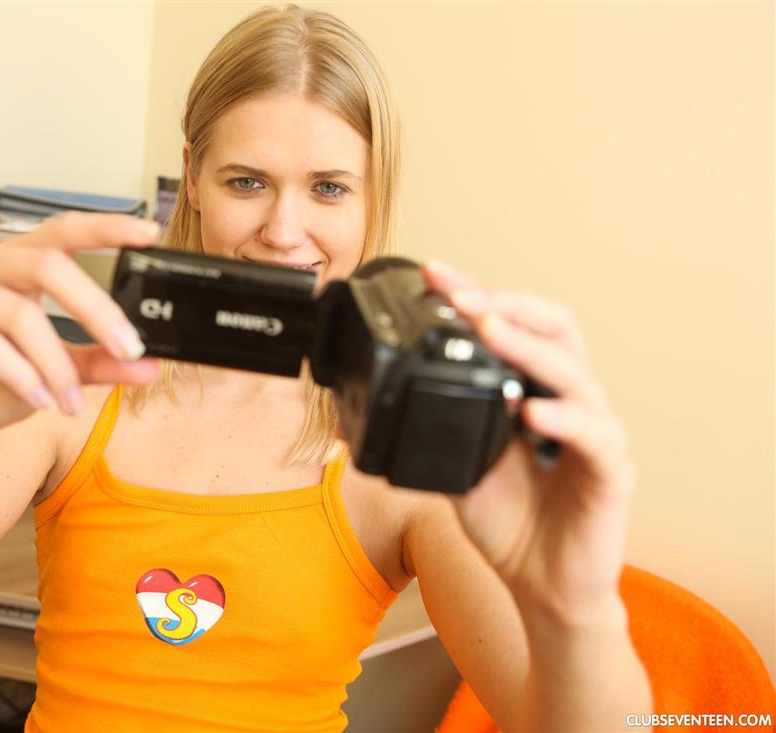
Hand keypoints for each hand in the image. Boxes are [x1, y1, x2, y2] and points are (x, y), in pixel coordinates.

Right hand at [0, 212, 161, 449]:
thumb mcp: (60, 373)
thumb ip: (102, 362)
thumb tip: (150, 364)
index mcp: (16, 262)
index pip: (63, 230)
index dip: (106, 226)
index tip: (149, 232)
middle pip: (47, 264)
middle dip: (94, 308)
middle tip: (127, 347)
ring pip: (19, 314)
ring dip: (56, 365)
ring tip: (72, 401)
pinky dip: (21, 375)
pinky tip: (40, 400)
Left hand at [422, 260, 635, 626]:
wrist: (542, 586)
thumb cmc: (507, 522)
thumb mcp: (453, 467)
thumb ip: (424, 431)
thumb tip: (355, 413)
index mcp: (530, 390)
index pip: (512, 325)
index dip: (477, 295)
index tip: (434, 274)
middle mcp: (566, 400)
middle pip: (553, 327)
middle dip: (505, 303)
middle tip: (462, 295)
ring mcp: (593, 432)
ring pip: (573, 371)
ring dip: (527, 345)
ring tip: (489, 328)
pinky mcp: (611, 471)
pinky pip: (594, 435)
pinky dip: (564, 416)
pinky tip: (532, 408)